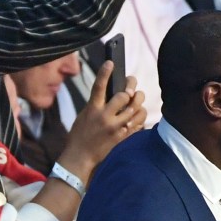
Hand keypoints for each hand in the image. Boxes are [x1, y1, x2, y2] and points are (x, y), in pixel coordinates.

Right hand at [56, 60, 145, 181]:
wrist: (80, 157)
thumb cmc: (80, 135)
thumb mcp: (84, 115)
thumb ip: (97, 104)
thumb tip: (111, 92)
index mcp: (92, 109)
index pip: (99, 87)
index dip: (105, 73)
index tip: (110, 63)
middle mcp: (105, 117)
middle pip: (125, 96)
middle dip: (131, 88)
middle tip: (131, 86)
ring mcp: (116, 128)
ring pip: (136, 108)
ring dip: (138, 101)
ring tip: (136, 100)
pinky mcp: (123, 137)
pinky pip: (139, 122)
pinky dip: (140, 116)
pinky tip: (137, 115)